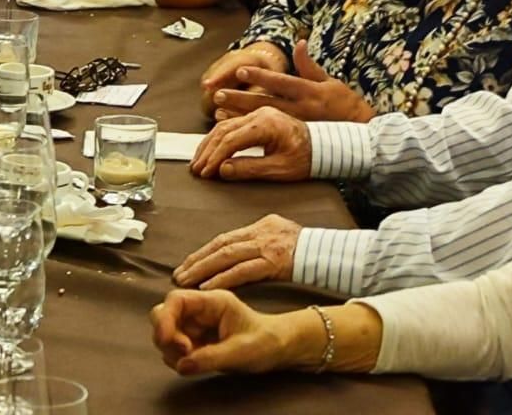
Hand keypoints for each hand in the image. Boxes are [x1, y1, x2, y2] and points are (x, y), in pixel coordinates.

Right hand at [150, 290, 283, 376]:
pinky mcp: (195, 340)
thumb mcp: (241, 351)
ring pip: (166, 332)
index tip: (168, 340)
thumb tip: (181, 364)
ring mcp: (195, 325)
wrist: (277, 348)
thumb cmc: (265, 342)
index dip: (165, 318)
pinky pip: (174, 348)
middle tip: (185, 353)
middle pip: (164, 313)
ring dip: (171, 349)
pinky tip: (195, 364)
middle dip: (166, 335)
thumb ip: (211, 357)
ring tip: (194, 361)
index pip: (176, 300)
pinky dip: (177, 358)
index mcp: (212, 302)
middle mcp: (199, 310)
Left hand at [171, 214, 302, 289]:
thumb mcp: (283, 232)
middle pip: (220, 245)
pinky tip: (208, 287)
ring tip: (186, 281)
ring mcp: (266, 246)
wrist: (333, 253)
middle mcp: (260, 232)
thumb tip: (243, 245)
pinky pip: (242, 271)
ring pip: (226, 256)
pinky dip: (222, 278)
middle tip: (178, 273)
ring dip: (203, 269)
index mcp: (261, 225)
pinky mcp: (274, 262)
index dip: (204, 251)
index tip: (188, 262)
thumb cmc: (311, 248)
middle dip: (197, 260)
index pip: (225, 238)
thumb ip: (262, 237)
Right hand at [188, 108, 311, 180]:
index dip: (215, 157)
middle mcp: (260, 114)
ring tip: (199, 161)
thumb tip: (223, 170)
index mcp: (266, 124)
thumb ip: (250, 168)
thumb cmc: (307, 158)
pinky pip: (233, 125)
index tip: (205, 173)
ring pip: (225, 126)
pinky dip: (219, 138)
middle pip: (223, 130)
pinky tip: (210, 148)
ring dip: (209, 144)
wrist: (326, 146)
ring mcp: (259, 114)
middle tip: (196, 169)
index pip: (231, 140)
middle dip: (207, 151)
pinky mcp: (259, 118)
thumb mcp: (280, 169)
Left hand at [212, 41, 375, 123]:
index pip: (280, 81)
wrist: (360, 135)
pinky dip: (250, 131)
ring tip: (218, 112)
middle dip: (240, 98)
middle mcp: (300, 109)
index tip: (240, 69)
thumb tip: (299, 43)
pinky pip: (268, 135)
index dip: (260, 75)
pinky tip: (234, 129)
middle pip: (265, 102)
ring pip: (263, 120)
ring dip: (240, 116)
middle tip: (218, 94)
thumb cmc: (344, 104)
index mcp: (308, 91)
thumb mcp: (330, 81)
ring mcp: (296, 125)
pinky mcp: (294, 138)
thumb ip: (309, 65)